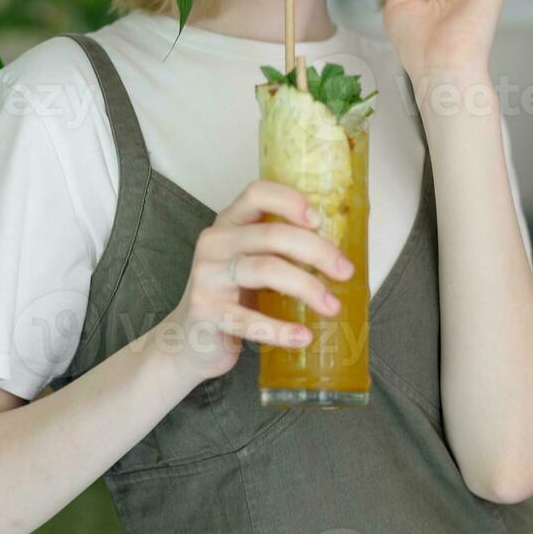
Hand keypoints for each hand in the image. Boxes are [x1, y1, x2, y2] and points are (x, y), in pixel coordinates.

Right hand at [165, 180, 355, 385]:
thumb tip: (338, 251)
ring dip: (307, 287)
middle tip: (345, 271)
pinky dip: (281, 330)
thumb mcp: (248, 262)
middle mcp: (214, 243)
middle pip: (272, 234)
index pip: (257, 193)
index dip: (289, 201)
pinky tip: (303, 337)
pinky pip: (250, 320)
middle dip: (317, 251)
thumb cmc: (230, 297)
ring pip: (266, 270)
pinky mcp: (206, 312)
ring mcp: (207, 277)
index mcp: (228, 223)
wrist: (187, 340)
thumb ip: (277, 248)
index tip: (319, 220)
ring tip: (332, 306)